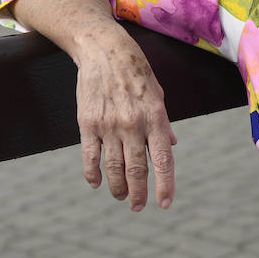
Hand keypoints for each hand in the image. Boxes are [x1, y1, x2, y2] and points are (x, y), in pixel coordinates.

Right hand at [72, 31, 177, 210]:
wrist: (104, 50)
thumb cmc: (136, 71)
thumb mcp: (158, 93)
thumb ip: (163, 123)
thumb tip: (171, 145)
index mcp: (155, 117)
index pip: (163, 159)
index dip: (164, 184)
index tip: (165, 203)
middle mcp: (133, 124)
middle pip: (137, 169)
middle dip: (139, 193)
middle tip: (138, 206)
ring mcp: (108, 125)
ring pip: (113, 167)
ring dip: (118, 187)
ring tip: (122, 196)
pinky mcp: (87, 123)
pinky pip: (90, 156)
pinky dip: (93, 174)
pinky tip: (96, 183)